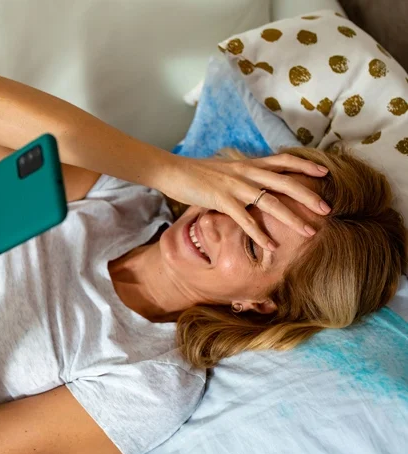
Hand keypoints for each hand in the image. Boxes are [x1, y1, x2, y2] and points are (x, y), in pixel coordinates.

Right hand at [161, 153, 331, 249]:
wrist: (172, 170)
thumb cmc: (196, 173)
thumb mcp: (224, 170)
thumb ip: (242, 174)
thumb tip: (254, 181)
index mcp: (248, 164)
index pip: (284, 160)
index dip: (305, 165)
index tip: (326, 171)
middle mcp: (246, 173)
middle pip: (285, 182)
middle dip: (308, 196)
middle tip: (328, 209)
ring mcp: (235, 186)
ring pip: (271, 202)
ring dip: (292, 218)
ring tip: (309, 232)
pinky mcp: (221, 200)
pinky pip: (245, 219)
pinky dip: (260, 234)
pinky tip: (271, 246)